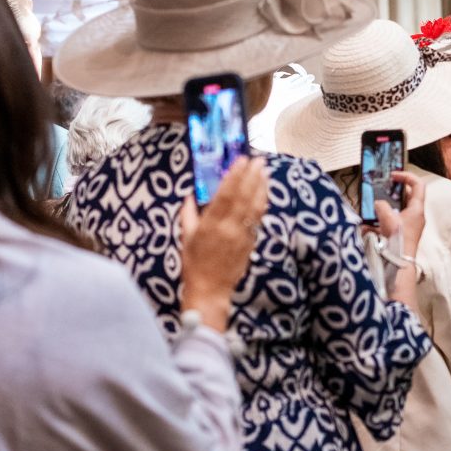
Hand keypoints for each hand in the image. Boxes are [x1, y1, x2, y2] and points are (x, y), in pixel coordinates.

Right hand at [180, 156, 268, 331]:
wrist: (210, 290)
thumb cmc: (194, 264)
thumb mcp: (186, 237)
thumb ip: (188, 214)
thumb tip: (190, 196)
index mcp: (211, 224)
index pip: (226, 193)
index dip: (235, 175)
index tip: (241, 160)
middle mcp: (229, 227)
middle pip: (244, 196)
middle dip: (252, 175)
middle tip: (258, 159)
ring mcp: (242, 235)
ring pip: (255, 206)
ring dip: (261, 186)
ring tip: (264, 171)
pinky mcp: (251, 242)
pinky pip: (258, 219)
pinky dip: (262, 203)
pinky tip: (264, 192)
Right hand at [369, 171, 425, 256]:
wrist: (399, 263)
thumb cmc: (398, 241)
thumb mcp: (388, 218)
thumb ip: (381, 206)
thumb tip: (378, 204)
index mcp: (417, 209)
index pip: (417, 184)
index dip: (406, 176)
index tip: (392, 176)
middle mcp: (415, 216)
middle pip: (406, 196)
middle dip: (392, 192)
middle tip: (381, 189)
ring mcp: (408, 225)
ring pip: (397, 208)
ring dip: (385, 206)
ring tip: (373, 206)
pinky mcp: (401, 233)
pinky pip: (390, 221)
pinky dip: (380, 220)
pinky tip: (369, 224)